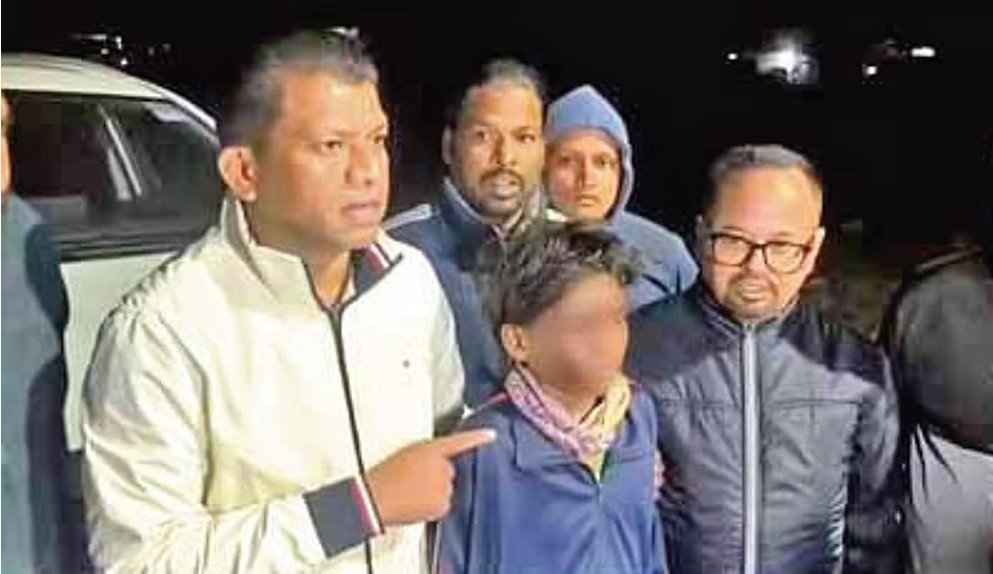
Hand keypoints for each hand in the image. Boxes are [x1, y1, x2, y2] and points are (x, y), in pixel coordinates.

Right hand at [365, 429, 495, 524]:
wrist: (377, 497)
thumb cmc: (386, 475)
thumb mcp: (408, 454)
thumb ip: (430, 455)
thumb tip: (440, 462)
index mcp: (433, 449)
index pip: (461, 441)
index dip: (478, 438)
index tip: (492, 435)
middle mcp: (444, 468)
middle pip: (451, 470)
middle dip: (439, 475)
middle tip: (416, 480)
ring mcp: (445, 487)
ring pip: (447, 488)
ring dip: (436, 490)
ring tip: (413, 492)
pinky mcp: (443, 504)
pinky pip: (443, 503)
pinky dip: (434, 504)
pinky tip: (417, 502)